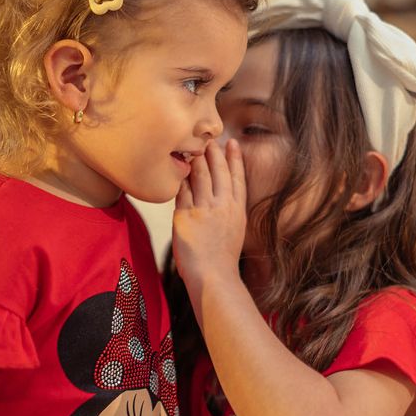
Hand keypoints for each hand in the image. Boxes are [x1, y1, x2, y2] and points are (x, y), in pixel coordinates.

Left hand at [173, 139, 246, 296]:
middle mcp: (222, 206)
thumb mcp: (233, 233)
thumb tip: (219, 203)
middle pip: (219, 171)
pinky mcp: (185, 216)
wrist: (214, 277)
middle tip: (208, 138)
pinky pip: (181, 191)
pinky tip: (177, 168)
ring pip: (199, 176)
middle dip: (213, 152)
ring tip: (192, 147)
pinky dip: (179, 179)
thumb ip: (227, 215)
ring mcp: (204, 209)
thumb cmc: (221, 262)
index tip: (233, 143)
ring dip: (196, 159)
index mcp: (237, 211)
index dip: (235, 159)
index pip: (238, 178)